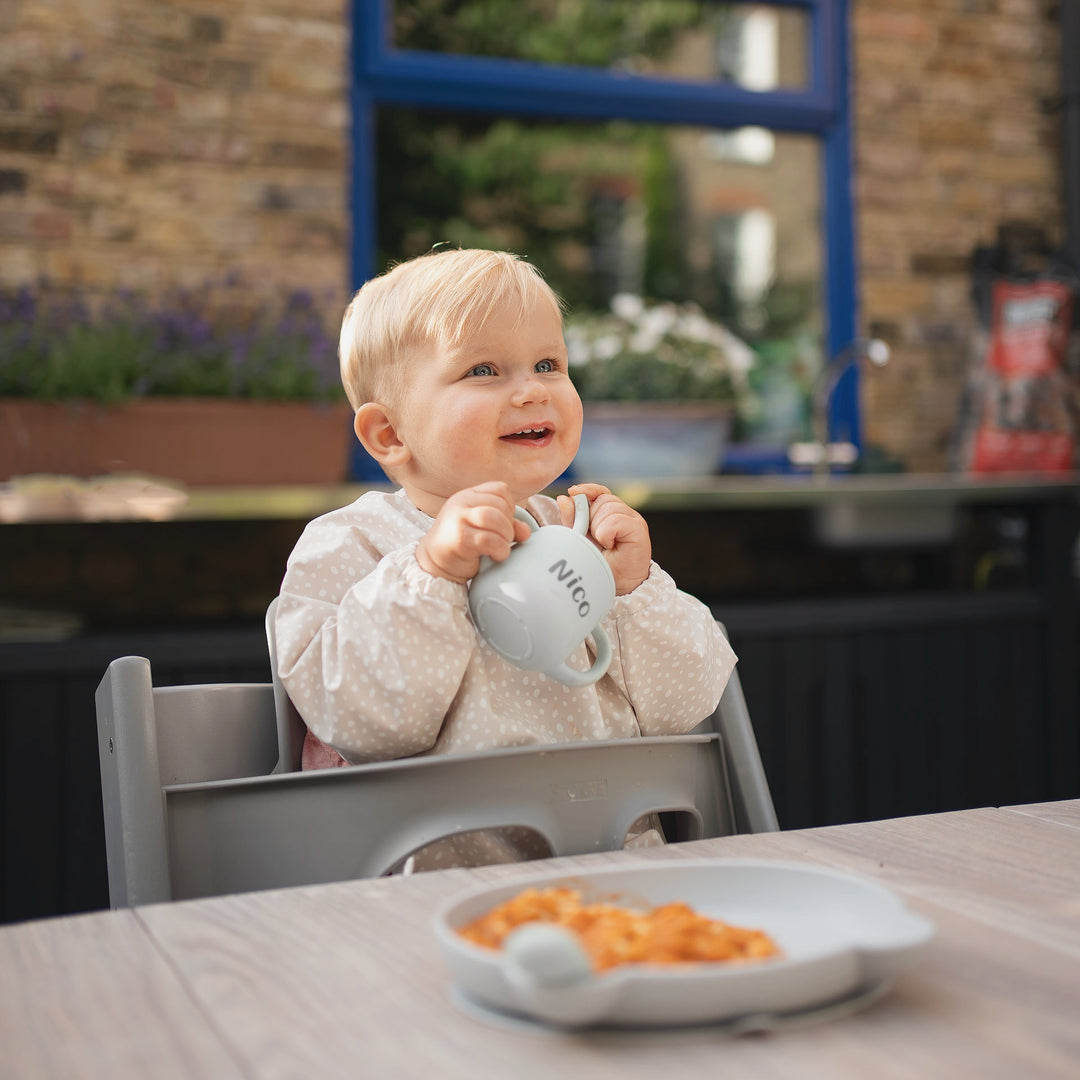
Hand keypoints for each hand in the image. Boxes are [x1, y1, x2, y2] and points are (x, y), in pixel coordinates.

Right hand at [416, 482, 530, 583]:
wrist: (434, 563)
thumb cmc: (462, 544)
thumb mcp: (484, 529)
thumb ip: (506, 525)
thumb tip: (526, 532)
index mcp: (468, 495)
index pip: (501, 489)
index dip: (510, 507)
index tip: (504, 524)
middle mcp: (460, 503)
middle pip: (499, 505)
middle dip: (509, 525)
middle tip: (504, 539)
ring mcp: (457, 520)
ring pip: (494, 518)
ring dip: (505, 535)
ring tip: (501, 546)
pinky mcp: (459, 539)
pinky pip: (488, 540)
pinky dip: (500, 549)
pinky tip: (495, 556)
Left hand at [558, 483, 650, 594]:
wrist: (618, 586)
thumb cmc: (601, 565)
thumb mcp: (581, 539)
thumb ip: (573, 519)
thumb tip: (564, 498)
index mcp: (613, 514)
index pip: (601, 492)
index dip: (588, 490)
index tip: (573, 491)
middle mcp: (626, 514)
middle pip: (603, 499)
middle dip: (591, 517)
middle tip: (596, 538)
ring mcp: (634, 520)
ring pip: (608, 508)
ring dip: (598, 527)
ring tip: (604, 544)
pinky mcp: (639, 529)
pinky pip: (615, 520)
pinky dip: (606, 532)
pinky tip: (609, 544)